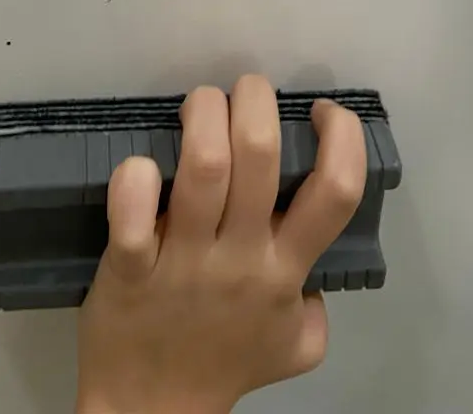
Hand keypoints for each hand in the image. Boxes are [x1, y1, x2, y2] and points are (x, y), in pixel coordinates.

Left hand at [76, 74, 367, 413]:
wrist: (155, 412)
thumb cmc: (225, 364)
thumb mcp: (298, 343)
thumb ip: (317, 299)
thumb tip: (318, 262)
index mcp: (285, 269)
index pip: (336, 193)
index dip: (342, 139)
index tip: (324, 113)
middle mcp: (241, 257)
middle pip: (260, 157)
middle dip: (255, 102)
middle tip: (245, 90)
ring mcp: (185, 262)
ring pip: (204, 169)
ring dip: (203, 117)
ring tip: (201, 104)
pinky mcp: (130, 269)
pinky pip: (132, 217)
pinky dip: (134, 181)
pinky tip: (140, 167)